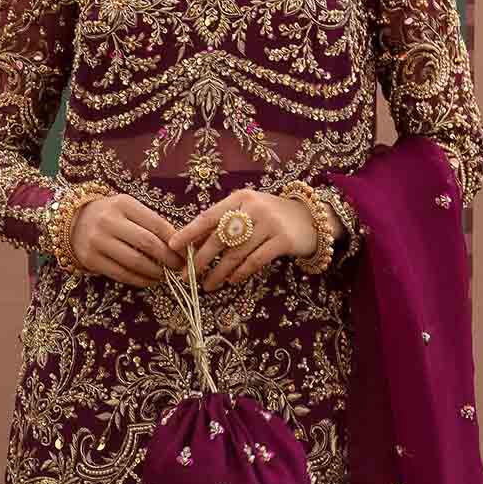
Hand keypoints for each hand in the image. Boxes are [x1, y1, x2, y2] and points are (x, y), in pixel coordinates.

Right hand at [69, 194, 180, 285]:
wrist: (73, 221)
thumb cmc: (110, 215)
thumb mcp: (128, 209)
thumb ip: (150, 222)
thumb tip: (179, 243)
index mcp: (123, 204)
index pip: (156, 224)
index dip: (174, 241)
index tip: (185, 252)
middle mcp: (108, 221)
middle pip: (147, 244)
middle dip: (168, 258)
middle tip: (179, 267)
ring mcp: (98, 241)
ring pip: (135, 262)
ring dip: (155, 272)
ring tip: (165, 275)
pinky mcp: (91, 260)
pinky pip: (121, 274)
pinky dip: (139, 280)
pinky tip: (149, 280)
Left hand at [167, 187, 342, 288]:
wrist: (311, 218)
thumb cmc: (271, 217)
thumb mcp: (247, 212)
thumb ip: (225, 224)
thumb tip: (193, 246)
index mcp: (239, 199)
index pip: (208, 217)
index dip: (188, 233)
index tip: (172, 248)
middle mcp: (253, 208)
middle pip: (219, 238)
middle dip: (201, 260)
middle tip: (187, 276)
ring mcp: (270, 223)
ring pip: (236, 253)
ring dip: (219, 272)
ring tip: (208, 285)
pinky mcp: (283, 240)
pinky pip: (256, 260)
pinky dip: (241, 272)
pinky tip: (232, 281)